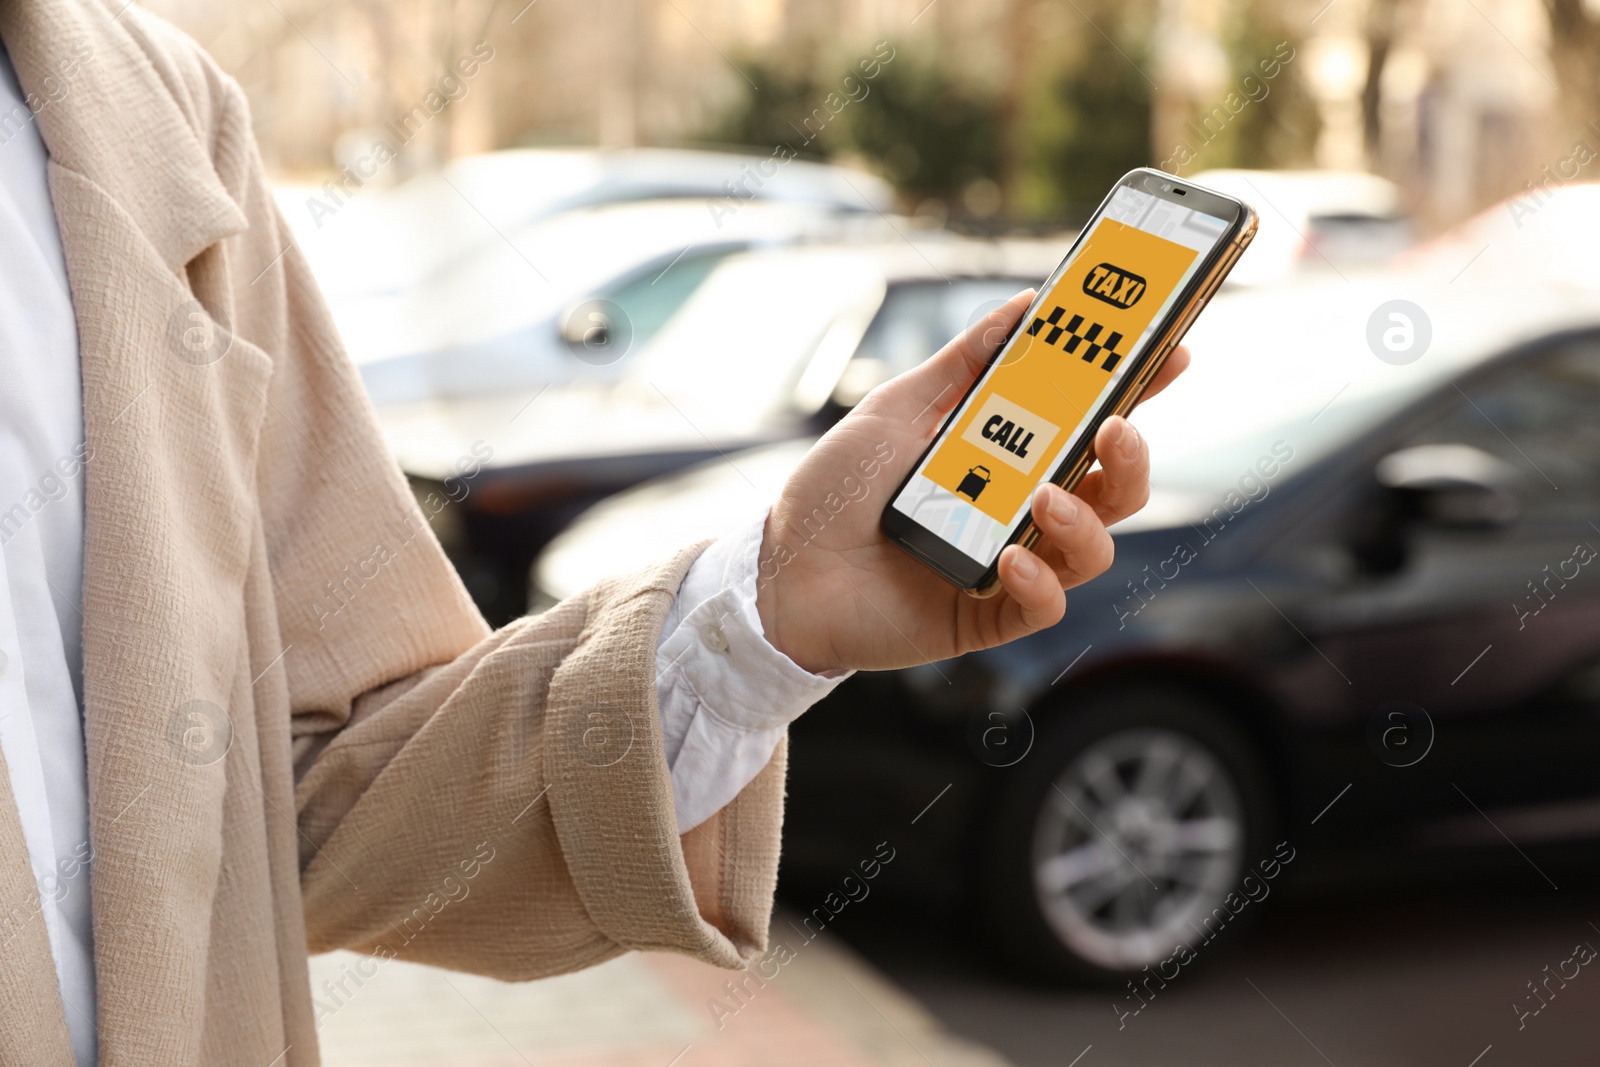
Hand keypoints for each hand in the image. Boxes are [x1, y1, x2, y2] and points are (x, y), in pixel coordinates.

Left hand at [754, 289, 1188, 674]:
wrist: (778, 569)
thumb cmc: (836, 490)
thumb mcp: (898, 408)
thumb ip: (965, 363)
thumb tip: (1028, 306)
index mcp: (1011, 456)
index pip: (1092, 421)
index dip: (1139, 388)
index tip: (1170, 349)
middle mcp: (1022, 509)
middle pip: (1114, 488)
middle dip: (1132, 456)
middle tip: (1117, 428)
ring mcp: (1010, 564)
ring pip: (1092, 549)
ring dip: (1085, 520)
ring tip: (1046, 498)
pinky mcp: (986, 615)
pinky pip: (1043, 606)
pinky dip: (1039, 582)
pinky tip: (1010, 558)